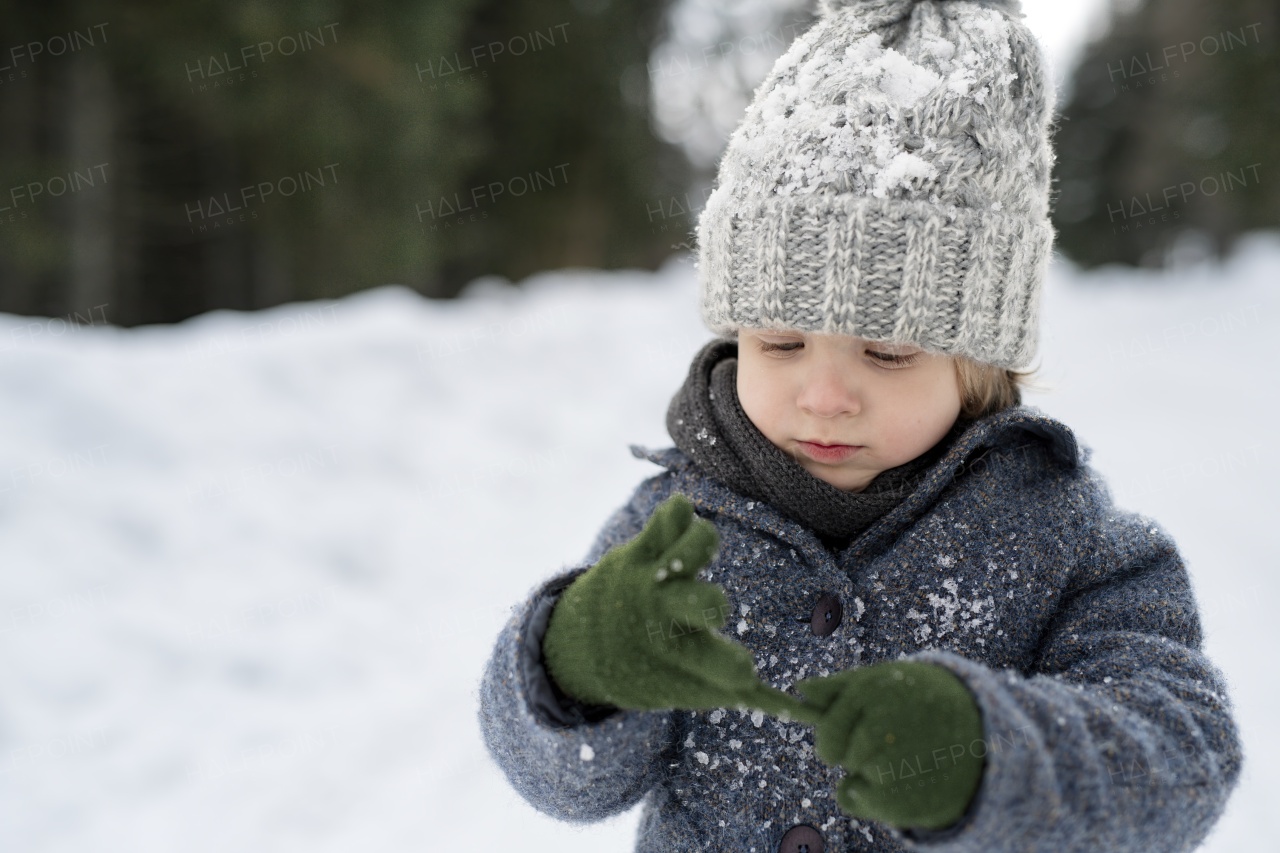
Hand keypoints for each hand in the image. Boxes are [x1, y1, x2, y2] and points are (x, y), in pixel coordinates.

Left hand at [542, 493, 805, 718]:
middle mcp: (666, 616)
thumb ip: (739, 692)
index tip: (744, 673)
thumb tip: (800, 712)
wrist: (578, 645)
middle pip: (702, 604)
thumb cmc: (650, 669)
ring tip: (702, 543)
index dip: (733, 668)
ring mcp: (652, 580)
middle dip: (711, 605)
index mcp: (684, 656)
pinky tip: (680, 511)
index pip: (719, 666)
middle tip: (715, 611)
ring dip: (702, 542)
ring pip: (690, 550)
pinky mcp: (640, 553)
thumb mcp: (687, 688)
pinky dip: (676, 514)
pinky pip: (662, 525)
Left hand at [794, 661, 984, 829]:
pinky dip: (876, 798)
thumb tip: (800, 688)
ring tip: (907, 759)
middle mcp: (879, 727)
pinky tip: (908, 782)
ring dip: (869, 774)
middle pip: (836, 753)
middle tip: (892, 742)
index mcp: (873, 692)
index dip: (836, 733)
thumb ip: (841, 688)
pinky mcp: (899, 800)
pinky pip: (860, 801)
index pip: (828, 726)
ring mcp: (890, 766)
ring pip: (851, 778)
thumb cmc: (925, 703)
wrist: (986, 737)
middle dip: (854, 751)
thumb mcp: (886, 683)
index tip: (853, 733)